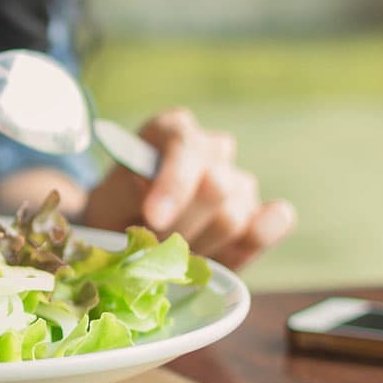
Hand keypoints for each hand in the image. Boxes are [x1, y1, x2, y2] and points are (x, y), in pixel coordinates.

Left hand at [82, 109, 295, 270]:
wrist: (130, 237)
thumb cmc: (115, 213)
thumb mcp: (104, 202)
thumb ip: (125, 194)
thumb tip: (156, 201)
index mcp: (172, 130)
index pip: (185, 147)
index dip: (173, 185)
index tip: (153, 218)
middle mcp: (211, 148)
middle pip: (215, 188)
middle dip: (180, 228)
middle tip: (152, 247)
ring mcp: (238, 180)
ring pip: (233, 218)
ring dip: (198, 247)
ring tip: (171, 252)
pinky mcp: (260, 213)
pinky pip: (277, 220)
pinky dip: (259, 238)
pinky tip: (224, 252)